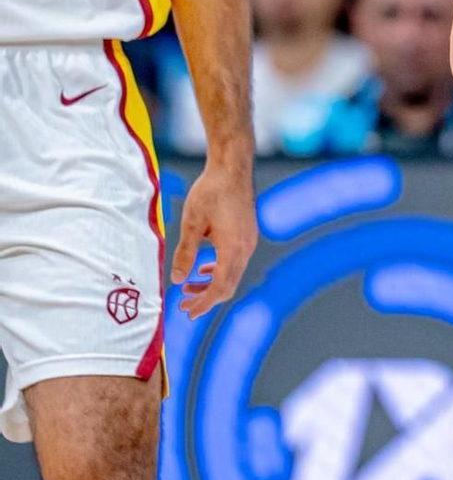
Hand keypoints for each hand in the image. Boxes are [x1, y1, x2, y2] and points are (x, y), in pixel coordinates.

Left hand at [171, 155, 257, 318]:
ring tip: (188, 287)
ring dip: (211, 285)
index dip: (204, 303)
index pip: (220, 287)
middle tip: (184, 306)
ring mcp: (249, 242)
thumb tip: (176, 279)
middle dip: (207, 299)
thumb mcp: (192, 222)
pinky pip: (235, 262)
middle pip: (229, 286)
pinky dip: (219, 271)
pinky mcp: (247, 235)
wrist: (232, 168)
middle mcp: (245, 248)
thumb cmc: (211, 191)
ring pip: (232, 275)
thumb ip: (185, 253)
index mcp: (233, 248)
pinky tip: (204, 269)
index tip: (188, 312)